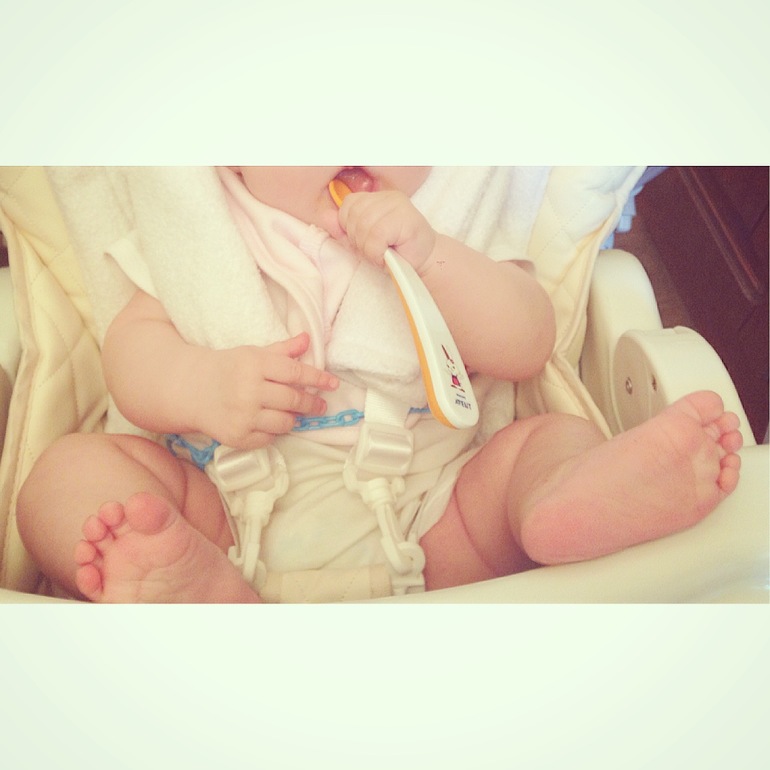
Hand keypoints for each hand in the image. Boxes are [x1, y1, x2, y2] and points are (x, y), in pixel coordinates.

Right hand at [199, 332, 337, 448]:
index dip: (318, 378)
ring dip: (294, 418)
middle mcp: (249, 390)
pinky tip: (271, 422)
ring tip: (295, 414)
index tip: (333, 384)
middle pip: (294, 399)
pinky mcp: (238, 436)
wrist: (190, 390)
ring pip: (286, 422)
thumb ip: (282, 349)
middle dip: (311, 403)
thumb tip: (308, 339)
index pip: (295, 372)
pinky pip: (270, 437)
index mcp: (255, 365)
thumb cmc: (227, 368)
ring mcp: (243, 416)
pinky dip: (275, 431)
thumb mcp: (252, 354)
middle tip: (320, 405)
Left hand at [336, 190, 436, 273]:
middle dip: (359, 241)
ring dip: (369, 250)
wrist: (426, 263)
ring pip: (364, 228)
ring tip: (382, 255)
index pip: (349, 205)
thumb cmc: (396, 253)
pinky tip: (388, 257)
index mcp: (377, 198)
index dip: (349, 227)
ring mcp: (397, 205)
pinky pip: (376, 237)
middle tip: (375, 252)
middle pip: (354, 217)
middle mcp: (388, 196)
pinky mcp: (405, 218)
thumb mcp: (364, 241)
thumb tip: (325, 217)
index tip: (364, 242)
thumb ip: (345, 230)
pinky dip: (377, 253)